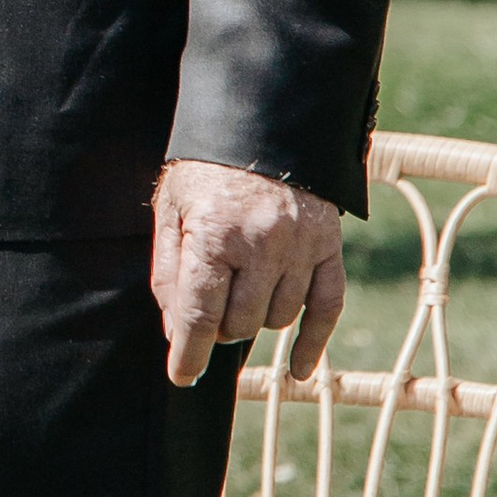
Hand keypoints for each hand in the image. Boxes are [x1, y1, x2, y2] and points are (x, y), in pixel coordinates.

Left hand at [151, 160, 344, 390]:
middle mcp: (261, 244)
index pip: (200, 314)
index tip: (182, 376)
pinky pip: (328, 306)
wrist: (263, 120)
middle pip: (240, 323)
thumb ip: (168, 271)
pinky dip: (313, 341)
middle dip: (219, 327)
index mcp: (214, 235)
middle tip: (209, 310)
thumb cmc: (206, 168)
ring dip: (256, 320)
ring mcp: (301, 246)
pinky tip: (300, 367)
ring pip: (279, 318)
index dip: (188, 353)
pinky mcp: (328, 244)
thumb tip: (173, 328)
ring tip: (240, 297)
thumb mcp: (170, 208)